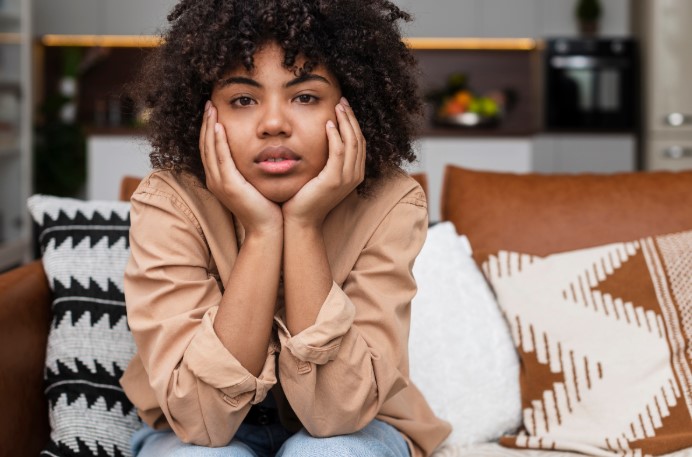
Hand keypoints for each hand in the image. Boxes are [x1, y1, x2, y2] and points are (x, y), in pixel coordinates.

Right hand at [199, 102, 282, 236]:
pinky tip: (219, 126)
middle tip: (208, 103)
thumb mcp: (254, 183)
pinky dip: (219, 141)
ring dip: (210, 126)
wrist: (268, 229)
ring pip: (209, 149)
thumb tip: (259, 152)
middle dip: (206, 123)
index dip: (209, 129)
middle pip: (205, 145)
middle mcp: (214, 180)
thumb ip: (250, 168)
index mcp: (219, 179)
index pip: (210, 149)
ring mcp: (219, 183)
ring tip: (211, 108)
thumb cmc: (266, 207)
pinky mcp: (229, 185)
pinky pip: (221, 158)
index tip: (212, 111)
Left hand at [282, 98, 365, 227]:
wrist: (300, 220)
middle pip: (358, 138)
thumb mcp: (320, 175)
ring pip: (352, 142)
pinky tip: (328, 123)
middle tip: (342, 100)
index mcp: (354, 173)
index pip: (359, 142)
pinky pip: (339, 151)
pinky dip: (335, 135)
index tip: (343, 107)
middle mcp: (355, 175)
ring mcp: (347, 178)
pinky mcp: (334, 179)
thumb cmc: (305, 197)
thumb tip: (321, 138)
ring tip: (337, 106)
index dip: (353, 123)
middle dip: (351, 118)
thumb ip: (326, 159)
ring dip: (345, 121)